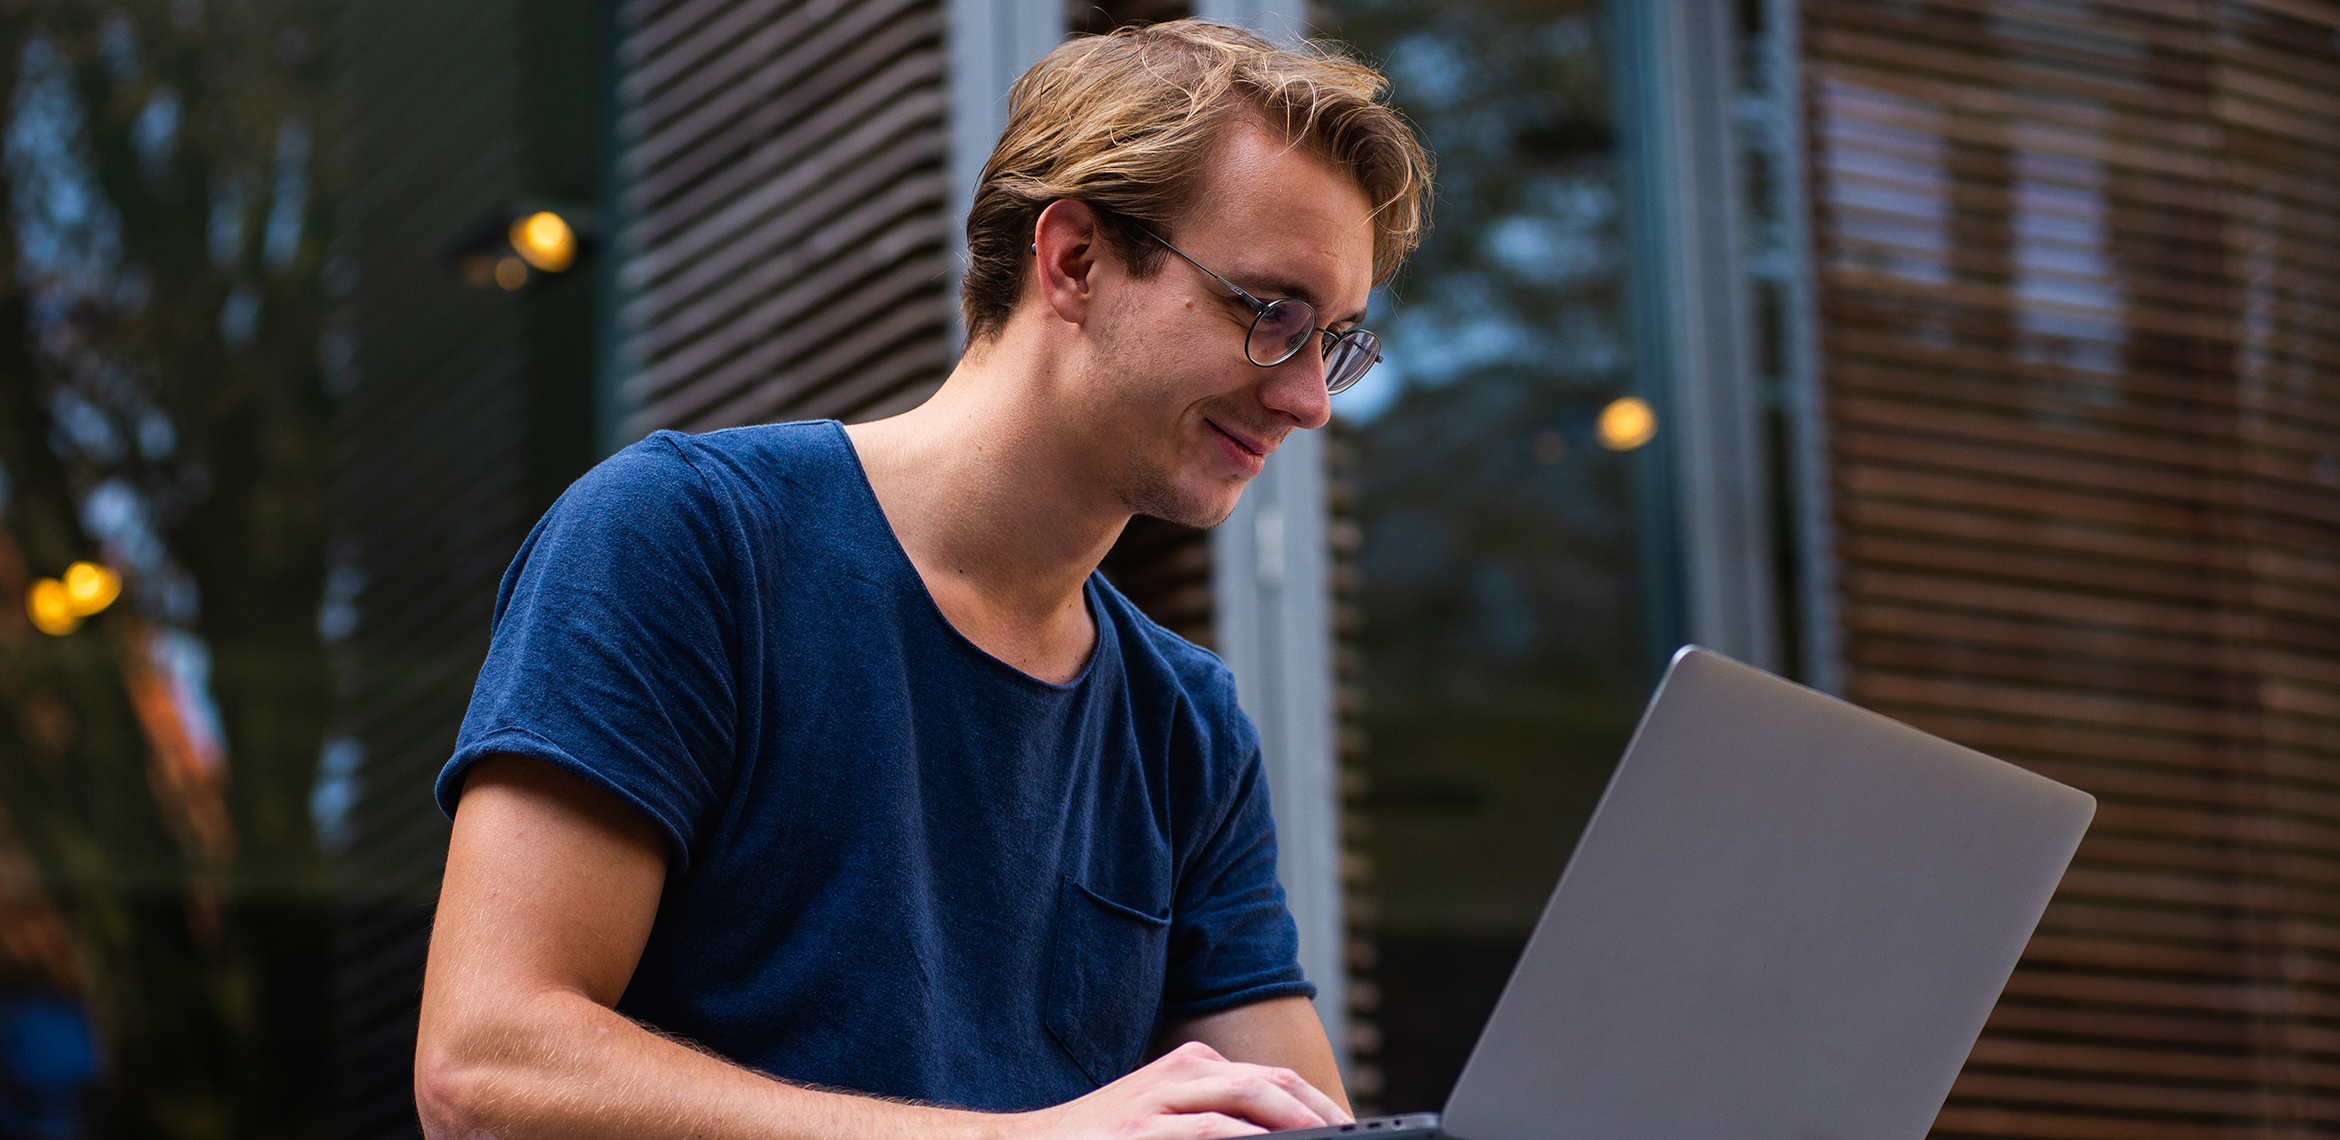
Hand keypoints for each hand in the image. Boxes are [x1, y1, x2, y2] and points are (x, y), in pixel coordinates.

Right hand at [1007, 1040, 1353, 1139]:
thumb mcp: (1163, 1119)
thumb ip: (1214, 1119)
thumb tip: (1272, 1136)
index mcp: (1191, 1066)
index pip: (1271, 1077)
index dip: (1316, 1101)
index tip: (1348, 1127)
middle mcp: (1181, 1072)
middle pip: (1269, 1081)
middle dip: (1318, 1109)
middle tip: (1352, 1132)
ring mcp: (1158, 1099)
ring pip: (1245, 1096)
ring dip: (1292, 1119)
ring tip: (1326, 1138)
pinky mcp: (1140, 1128)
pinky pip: (1206, 1129)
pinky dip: (1244, 1138)